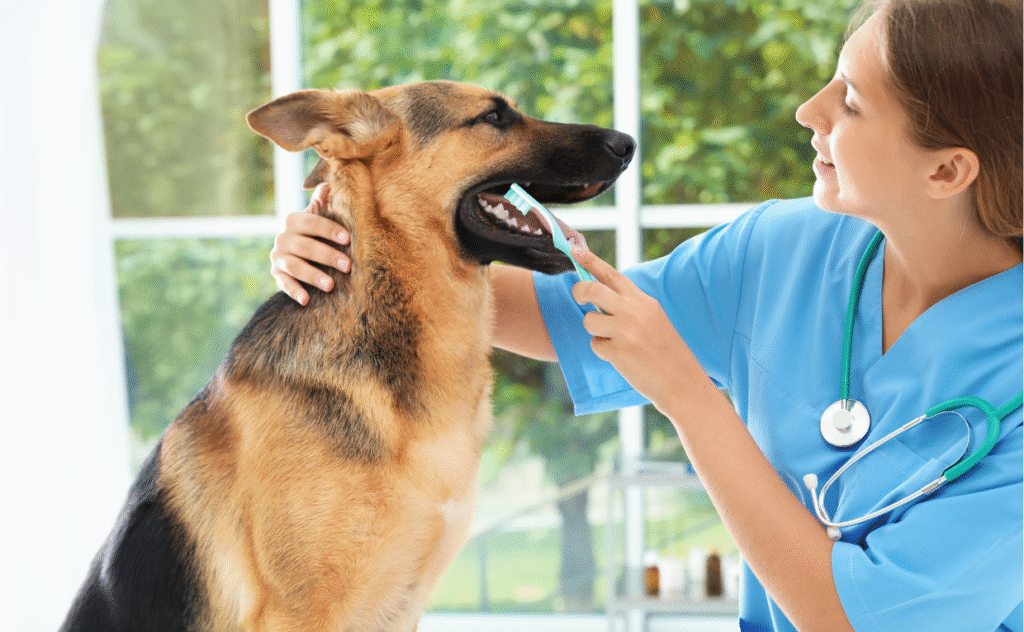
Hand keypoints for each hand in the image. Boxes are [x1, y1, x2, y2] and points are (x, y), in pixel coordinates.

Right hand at [270, 183, 350, 304]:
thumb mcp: (316, 216)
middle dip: (328, 256)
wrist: (292, 252)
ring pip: (295, 266)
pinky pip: (283, 283)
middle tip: (348, 266)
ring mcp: (278, 257)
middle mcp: (283, 237)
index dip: (329, 230)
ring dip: (313, 275)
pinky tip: (306, 300)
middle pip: (306, 246)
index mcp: (294, 220)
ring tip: (331, 285)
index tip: (348, 239)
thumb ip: (322, 202)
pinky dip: (294, 291)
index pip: (312, 222)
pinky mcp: (276, 274)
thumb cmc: (314, 232)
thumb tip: (330, 181)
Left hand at [569, 246, 704, 412]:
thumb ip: (629, 306)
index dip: (590, 261)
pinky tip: (623, 358)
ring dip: (595, 332)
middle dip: (579, 291)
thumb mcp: (653, 319)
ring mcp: (626, 330)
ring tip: (615, 342)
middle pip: (592, 289)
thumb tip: (599, 296)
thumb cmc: (666, 352)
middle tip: (578, 298)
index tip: (573, 248)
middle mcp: (634, 311)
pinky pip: (596, 345)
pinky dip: (604, 352)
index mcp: (643, 301)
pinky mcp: (618, 351)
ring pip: (589, 320)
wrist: (683, 382)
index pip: (611, 274)